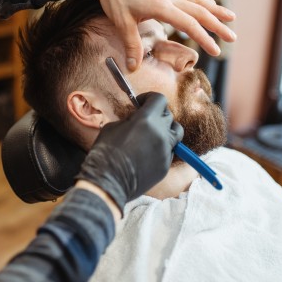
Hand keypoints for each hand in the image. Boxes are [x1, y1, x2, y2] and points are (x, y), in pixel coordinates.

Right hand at [75, 92, 182, 210]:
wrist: (108, 183)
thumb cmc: (105, 153)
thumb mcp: (112, 127)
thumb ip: (129, 120)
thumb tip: (136, 118)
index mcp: (146, 119)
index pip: (159, 99)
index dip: (150, 98)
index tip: (141, 103)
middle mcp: (161, 133)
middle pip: (169, 115)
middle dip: (157, 114)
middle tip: (145, 119)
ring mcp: (165, 151)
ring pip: (176, 132)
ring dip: (166, 129)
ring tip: (153, 134)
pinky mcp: (165, 166)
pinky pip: (169, 151)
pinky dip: (161, 148)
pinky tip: (147, 153)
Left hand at [93, 0, 236, 70]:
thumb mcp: (121, 22)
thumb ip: (131, 45)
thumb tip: (134, 68)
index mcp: (161, 6)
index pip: (189, 24)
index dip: (204, 38)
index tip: (216, 51)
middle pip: (200, 12)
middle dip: (218, 25)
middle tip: (233, 37)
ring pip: (197, 0)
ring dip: (215, 9)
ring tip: (231, 17)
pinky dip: (201, 0)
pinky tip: (208, 4)